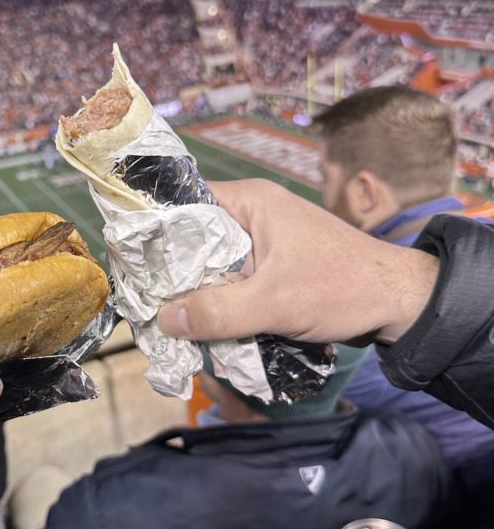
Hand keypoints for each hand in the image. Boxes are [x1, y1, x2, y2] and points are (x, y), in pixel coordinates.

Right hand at [157, 180, 438, 345]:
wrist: (400, 304)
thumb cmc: (342, 289)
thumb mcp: (275, 303)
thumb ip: (218, 312)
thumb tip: (164, 321)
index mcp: (249, 202)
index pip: (181, 204)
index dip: (152, 233)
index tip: (129, 266)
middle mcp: (252, 214)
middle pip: (191, 239)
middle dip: (171, 273)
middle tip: (145, 303)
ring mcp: (263, 241)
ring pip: (210, 265)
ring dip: (196, 293)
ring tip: (168, 321)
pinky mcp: (272, 267)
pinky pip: (230, 280)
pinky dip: (218, 302)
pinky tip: (203, 326)